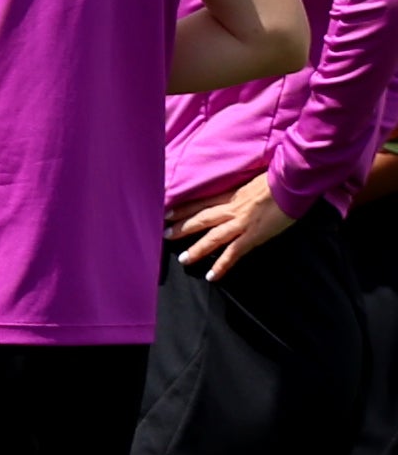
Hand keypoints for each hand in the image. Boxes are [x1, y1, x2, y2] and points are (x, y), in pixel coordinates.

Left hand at [177, 172, 300, 278]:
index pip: (201, 202)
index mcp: (231, 195)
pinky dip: (221, 265)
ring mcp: (241, 223)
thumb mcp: (253, 180)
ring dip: (196, 249)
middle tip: (163, 235)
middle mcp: (232, 209)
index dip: (183, 208)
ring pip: (212, 237)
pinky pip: (233, 253)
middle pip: (201, 219)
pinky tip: (211, 276)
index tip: (166, 212)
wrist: (292, 183)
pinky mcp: (253, 235)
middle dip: (181, 227)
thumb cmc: (278, 179)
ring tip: (183, 260)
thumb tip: (238, 192)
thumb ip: (242, 189)